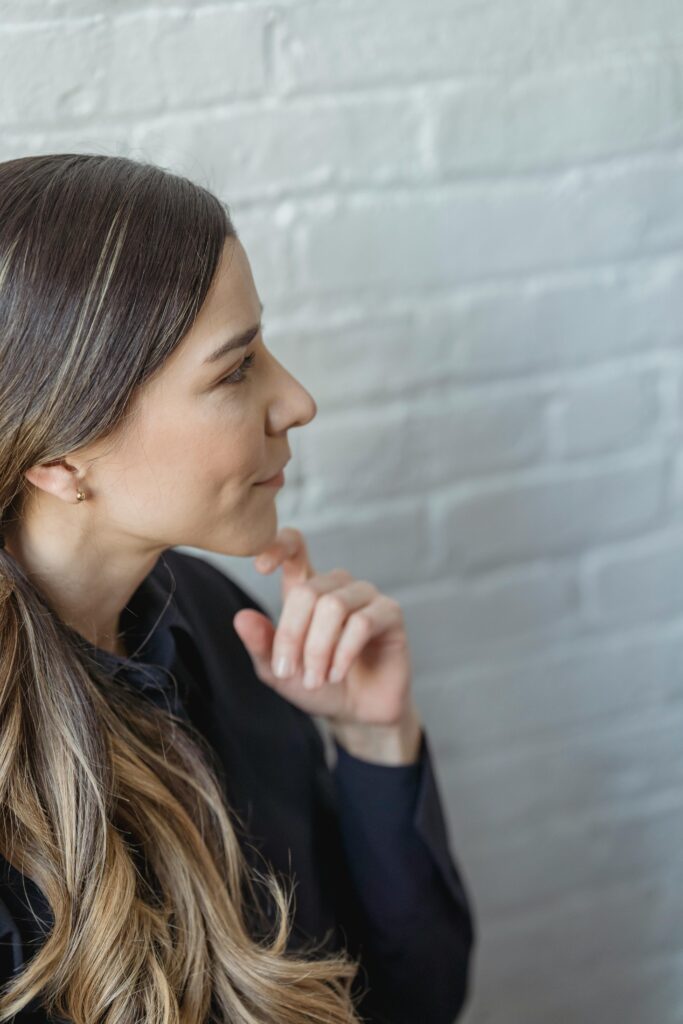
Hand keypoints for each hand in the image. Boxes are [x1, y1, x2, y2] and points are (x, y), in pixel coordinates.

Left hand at [232, 527, 415, 732]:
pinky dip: (343, 654)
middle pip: (307, 592)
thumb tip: (241, 618)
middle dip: (292, 636)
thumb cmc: (318, 686)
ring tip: (315, 680)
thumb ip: (261, 645)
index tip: (260, 567)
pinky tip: (336, 675)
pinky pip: (362, 623)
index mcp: (307, 589)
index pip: (296, 549)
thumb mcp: (279, 671)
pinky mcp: (390, 613)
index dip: (279, 547)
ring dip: (318, 650)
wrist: (357, 713)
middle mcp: (337, 585)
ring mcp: (366, 596)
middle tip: (288, 672)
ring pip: (333, 606)